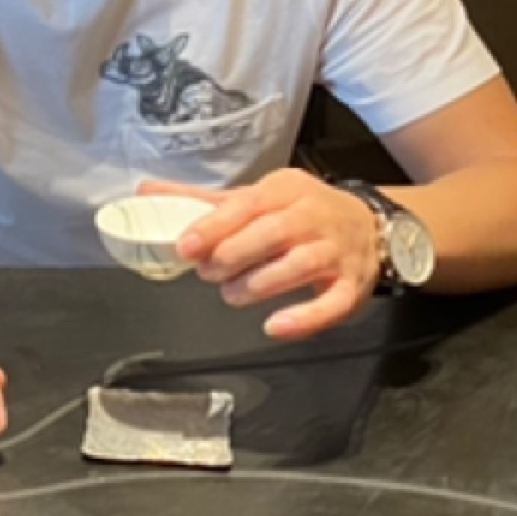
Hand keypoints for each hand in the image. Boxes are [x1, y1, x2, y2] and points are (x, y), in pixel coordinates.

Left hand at [140, 168, 380, 339]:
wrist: (370, 226)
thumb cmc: (301, 212)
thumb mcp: (258, 198)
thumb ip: (204, 202)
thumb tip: (146, 193)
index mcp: (286, 189)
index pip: (247, 205)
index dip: (214, 227)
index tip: (185, 247)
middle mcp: (314, 216)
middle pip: (272, 233)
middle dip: (232, 256)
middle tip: (207, 273)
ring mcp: (336, 252)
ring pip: (297, 266)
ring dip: (258, 285)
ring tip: (233, 294)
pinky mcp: (352, 286)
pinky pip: (331, 304)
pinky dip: (304, 318)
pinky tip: (274, 326)